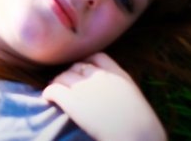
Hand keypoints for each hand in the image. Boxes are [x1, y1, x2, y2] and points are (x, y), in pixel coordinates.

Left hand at [42, 53, 165, 140]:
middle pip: (77, 66)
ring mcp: (85, 88)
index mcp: (119, 75)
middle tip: (66, 86)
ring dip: (58, 84)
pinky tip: (47, 99)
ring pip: (62, 76)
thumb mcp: (134, 99)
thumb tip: (107, 94)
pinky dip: (48, 94)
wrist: (137, 140)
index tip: (82, 71)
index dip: (87, 63)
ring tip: (56, 93)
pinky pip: (53, 90)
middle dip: (70, 75)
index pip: (97, 57)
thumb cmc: (142, 130)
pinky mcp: (72, 101)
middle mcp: (101, 77)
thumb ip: (120, 89)